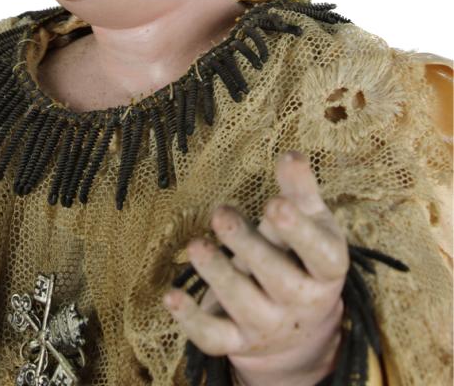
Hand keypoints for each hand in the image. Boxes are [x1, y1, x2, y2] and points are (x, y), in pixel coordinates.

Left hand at [163, 152, 347, 385]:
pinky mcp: (237, 340)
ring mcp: (268, 324)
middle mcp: (300, 301)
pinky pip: (214, 338)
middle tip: (221, 213)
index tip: (275, 204)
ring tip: (195, 245)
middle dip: (248, 247)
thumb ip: (300, 191)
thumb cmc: (301, 255)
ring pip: (243, 304)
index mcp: (325, 269)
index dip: (299, 232)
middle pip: (277, 279)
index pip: (320, 254)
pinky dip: (191, 320)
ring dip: (217, 275)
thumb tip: (292, 156)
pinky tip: (170, 296)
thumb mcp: (310, 222)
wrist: (296, 324)